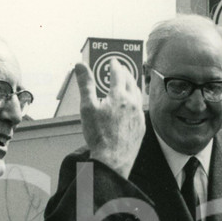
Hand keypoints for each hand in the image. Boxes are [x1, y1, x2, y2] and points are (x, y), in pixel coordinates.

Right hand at [75, 60, 143, 178]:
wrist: (113, 159)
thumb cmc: (98, 135)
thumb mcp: (87, 107)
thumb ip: (85, 84)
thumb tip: (80, 65)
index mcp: (119, 96)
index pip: (118, 74)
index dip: (115, 65)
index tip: (113, 60)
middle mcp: (132, 103)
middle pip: (131, 82)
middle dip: (125, 72)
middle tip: (120, 68)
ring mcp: (139, 115)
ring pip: (137, 94)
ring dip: (132, 85)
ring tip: (127, 82)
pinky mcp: (141, 126)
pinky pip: (140, 108)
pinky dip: (135, 100)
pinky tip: (131, 104)